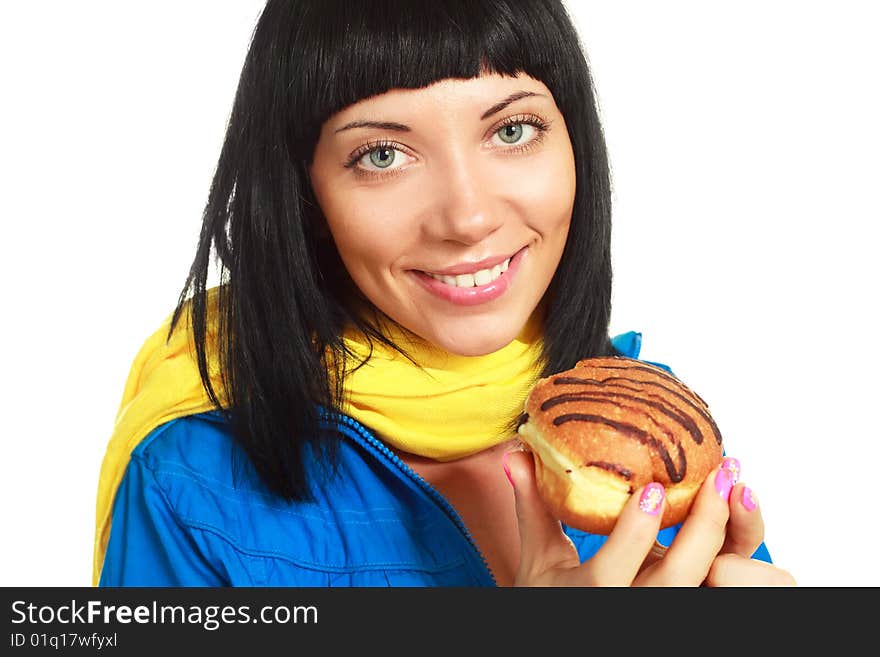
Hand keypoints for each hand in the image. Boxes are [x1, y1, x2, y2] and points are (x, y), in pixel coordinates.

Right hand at [504, 450, 795, 585]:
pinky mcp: (686, 608)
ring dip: (731, 539)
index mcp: (588, 598)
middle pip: (677, 579)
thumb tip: (514, 454)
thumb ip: (532, 507)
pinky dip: (737, 553)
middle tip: (719, 476)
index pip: (613, 573)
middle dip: (703, 527)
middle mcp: (631, 612)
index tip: (651, 491)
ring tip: (740, 491)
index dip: (635, 533)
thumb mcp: (539, 561)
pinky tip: (742, 515)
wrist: (570, 640)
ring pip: (711, 586)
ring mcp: (664, 613)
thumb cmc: (553, 599)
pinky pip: (724, 587)